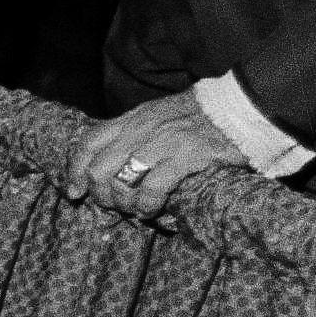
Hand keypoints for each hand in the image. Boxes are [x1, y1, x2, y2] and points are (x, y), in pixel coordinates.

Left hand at [61, 90, 245, 218]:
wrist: (243, 106)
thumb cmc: (201, 115)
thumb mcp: (159, 115)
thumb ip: (135, 133)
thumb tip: (113, 162)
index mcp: (132, 119)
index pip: (89, 142)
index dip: (75, 170)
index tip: (75, 191)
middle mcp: (141, 130)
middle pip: (98, 168)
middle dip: (100, 193)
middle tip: (111, 206)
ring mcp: (162, 143)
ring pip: (121, 181)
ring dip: (123, 203)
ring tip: (135, 210)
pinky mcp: (185, 157)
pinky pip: (151, 189)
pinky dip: (146, 205)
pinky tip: (152, 210)